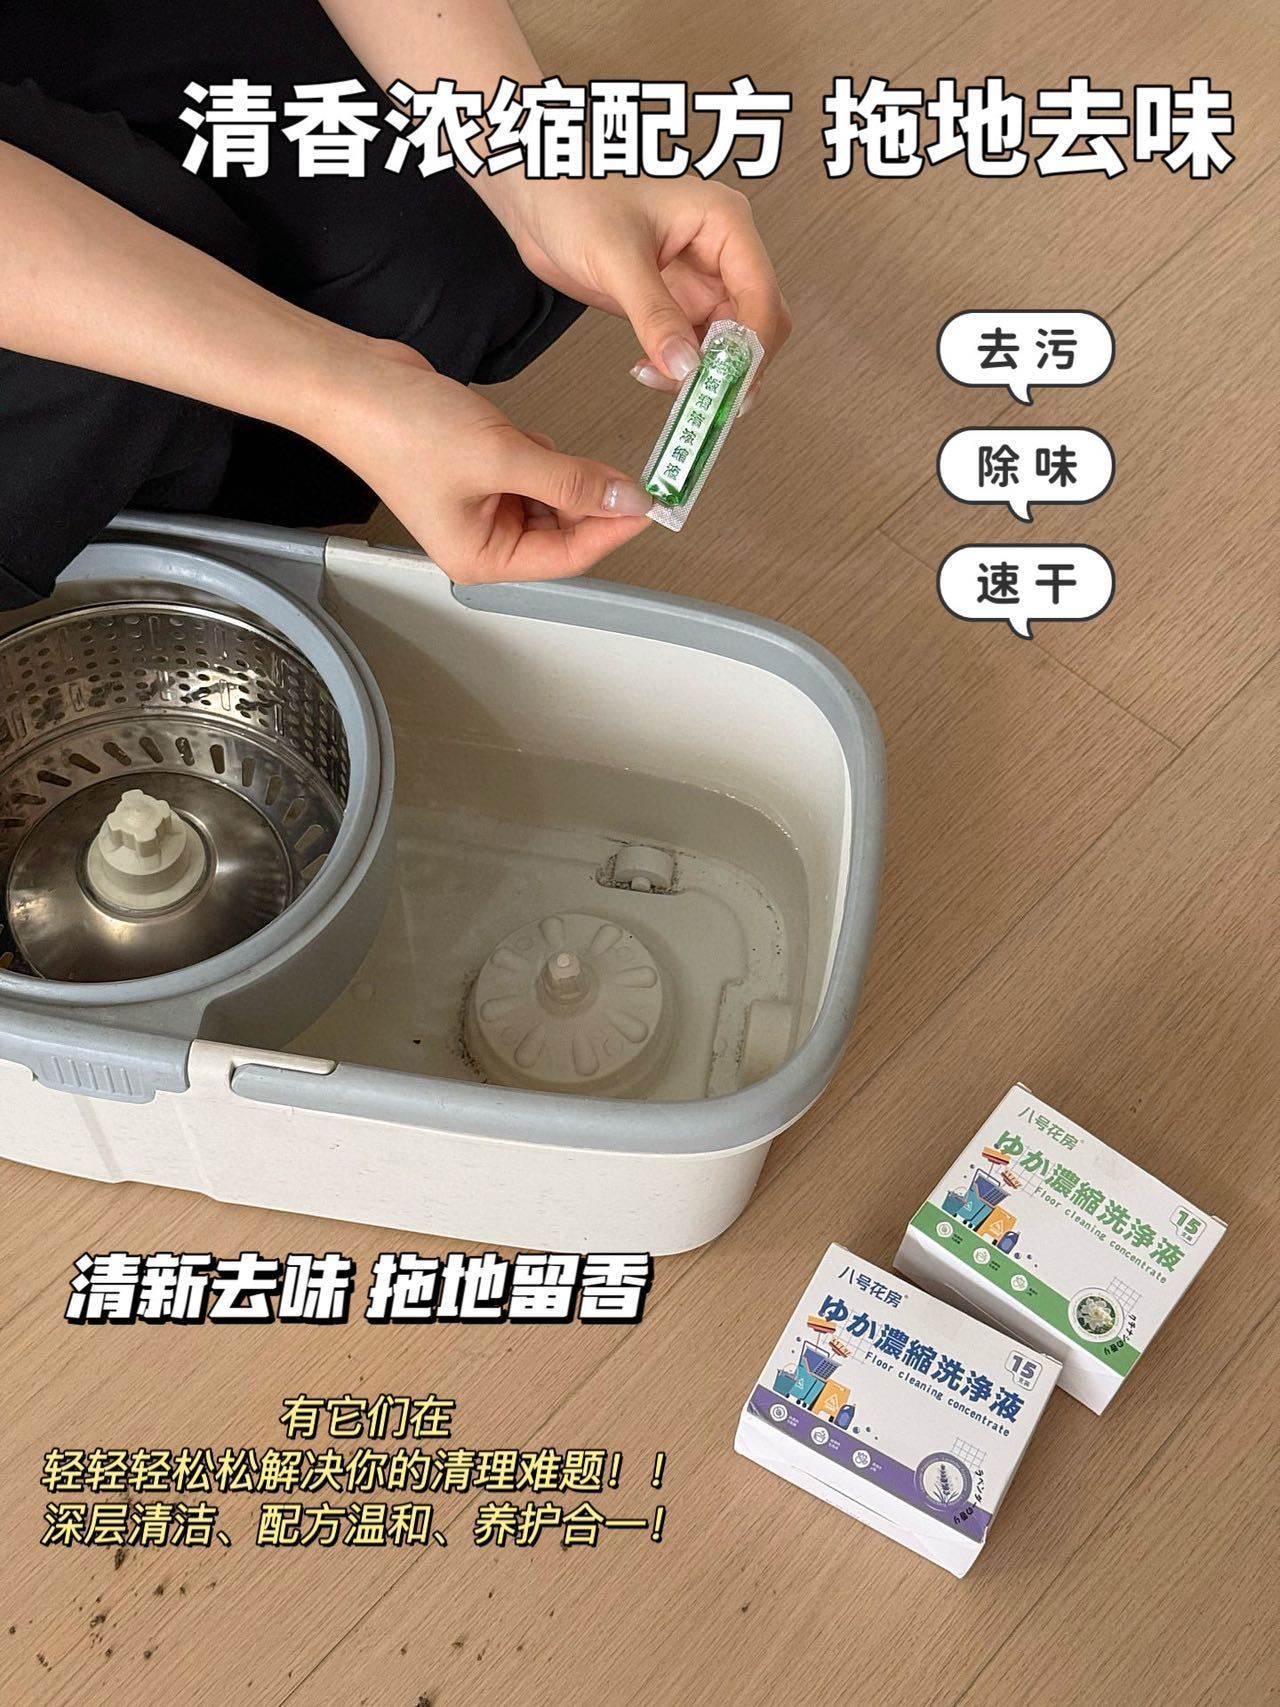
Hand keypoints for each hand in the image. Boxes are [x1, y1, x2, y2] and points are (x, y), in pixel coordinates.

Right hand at [318, 340, 650, 582]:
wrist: (353, 383)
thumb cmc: (400, 430)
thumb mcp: (502, 457)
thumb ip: (569, 482)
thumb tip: (624, 500)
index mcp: (482, 559)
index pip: (568, 556)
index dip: (613, 530)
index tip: (652, 506)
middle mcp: (482, 540)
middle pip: (563, 531)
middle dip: (595, 502)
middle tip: (640, 476)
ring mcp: (481, 506)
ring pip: (552, 499)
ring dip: (568, 475)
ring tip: (584, 453)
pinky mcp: (481, 471)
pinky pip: (533, 471)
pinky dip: (545, 454)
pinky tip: (532, 436)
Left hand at [485, 175, 790, 392]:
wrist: (532, 188)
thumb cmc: (573, 190)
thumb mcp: (616, 256)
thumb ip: (654, 315)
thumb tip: (687, 366)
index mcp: (723, 222)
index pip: (761, 296)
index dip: (752, 347)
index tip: (727, 385)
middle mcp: (719, 251)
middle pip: (755, 323)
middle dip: (733, 365)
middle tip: (703, 400)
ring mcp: (697, 277)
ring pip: (726, 342)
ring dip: (704, 372)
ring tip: (664, 384)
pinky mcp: (671, 300)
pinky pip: (694, 345)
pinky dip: (679, 368)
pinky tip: (650, 372)